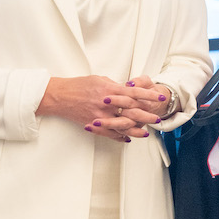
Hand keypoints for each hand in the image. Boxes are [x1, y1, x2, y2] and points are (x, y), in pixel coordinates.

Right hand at [37, 75, 166, 141]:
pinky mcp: (93, 124)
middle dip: (146, 115)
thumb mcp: (100, 80)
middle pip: (131, 111)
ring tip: (146, 132)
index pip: (135, 93)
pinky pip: (109, 133)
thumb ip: (115, 86)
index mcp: (110, 90)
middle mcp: (106, 104)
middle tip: (157, 118)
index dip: (149, 95)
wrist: (59, 96)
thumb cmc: (79, 85)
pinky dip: (119, 136)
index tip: (159, 97)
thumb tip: (128, 89)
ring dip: (135, 130)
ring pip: (122, 125)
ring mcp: (99, 116)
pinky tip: (128, 138)